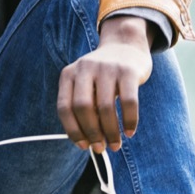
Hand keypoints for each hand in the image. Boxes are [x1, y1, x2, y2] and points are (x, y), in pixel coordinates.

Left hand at [56, 15, 153, 152]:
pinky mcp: (128, 71)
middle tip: (101, 148)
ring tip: (115, 144)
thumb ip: (84, 107)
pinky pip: (129, 102)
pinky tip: (130, 132)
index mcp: (69, 74)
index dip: (72, 130)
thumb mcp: (86, 84)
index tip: (83, 146)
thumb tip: (89, 142)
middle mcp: (85, 68)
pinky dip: (129, 121)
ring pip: (105, 107)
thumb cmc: (103, 75)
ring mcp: (107, 68)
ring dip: (111, 132)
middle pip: (83, 108)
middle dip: (92, 133)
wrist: (125, 46)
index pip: (64, 107)